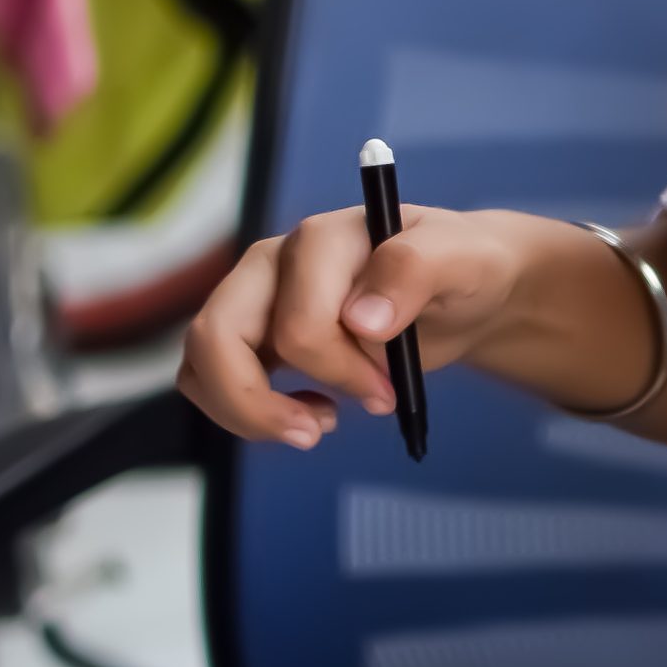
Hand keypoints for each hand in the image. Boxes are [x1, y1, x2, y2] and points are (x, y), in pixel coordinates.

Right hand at [178, 204, 530, 446]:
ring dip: (248, 412)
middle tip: (329, 427)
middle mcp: (276, 262)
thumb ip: (414, 270)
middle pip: (218, 337)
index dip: (338, 372)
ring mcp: (259, 297)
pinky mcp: (255, 332)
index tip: (389, 394)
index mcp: (324, 239)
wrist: (464, 287)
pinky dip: (244, 411)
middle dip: (263, 402)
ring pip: (201, 361)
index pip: (297, 323)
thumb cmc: (463, 268)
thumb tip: (360, 319)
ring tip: (316, 427)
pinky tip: (305, 414)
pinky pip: (209, 376)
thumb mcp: (464, 260)